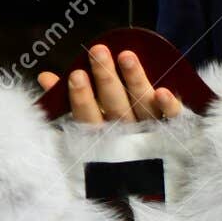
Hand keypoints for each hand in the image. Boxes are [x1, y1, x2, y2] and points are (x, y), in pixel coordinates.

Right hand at [37, 44, 185, 123]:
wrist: (160, 168)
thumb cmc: (117, 132)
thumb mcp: (91, 119)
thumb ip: (70, 99)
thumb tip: (46, 77)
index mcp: (104, 135)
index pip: (89, 117)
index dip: (82, 97)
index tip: (76, 74)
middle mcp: (127, 135)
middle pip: (116, 107)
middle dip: (106, 80)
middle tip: (98, 52)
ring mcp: (151, 132)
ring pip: (142, 106)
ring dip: (135, 81)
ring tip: (126, 56)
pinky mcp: (175, 128)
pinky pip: (173, 118)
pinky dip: (168, 106)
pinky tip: (164, 91)